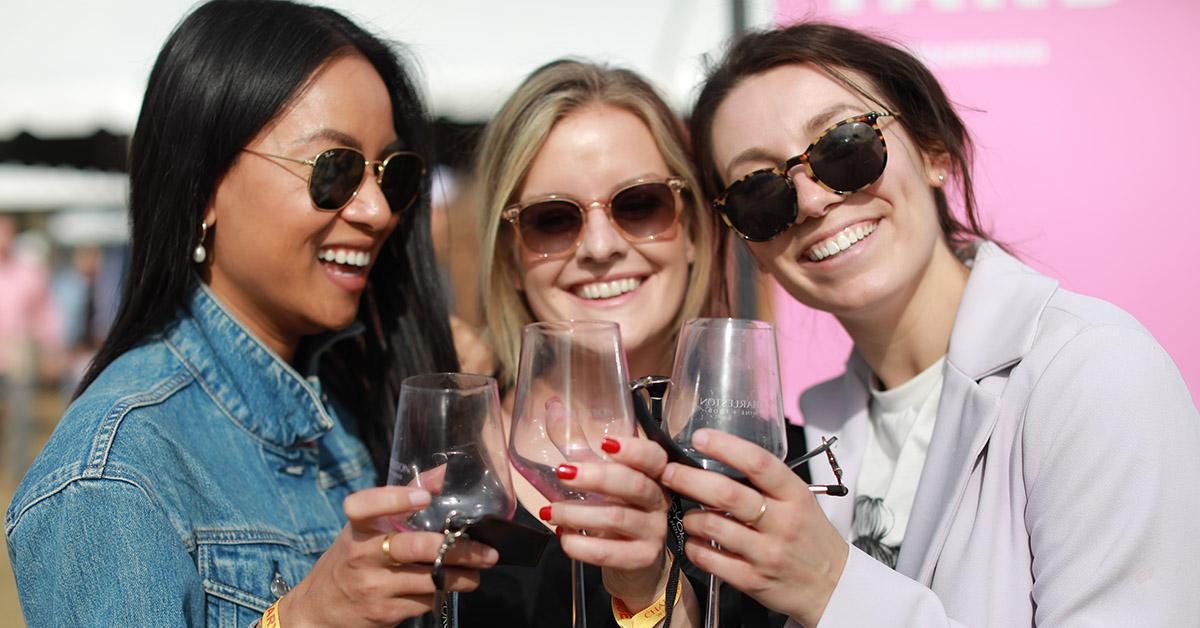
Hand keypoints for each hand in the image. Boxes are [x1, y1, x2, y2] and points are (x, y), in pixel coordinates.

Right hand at [279, 486, 499, 627]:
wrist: (319, 609)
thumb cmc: (352, 557)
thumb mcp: (366, 527)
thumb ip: (402, 499)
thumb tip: (443, 472)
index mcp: (356, 526)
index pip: (365, 506)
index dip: (394, 500)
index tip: (424, 498)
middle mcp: (362, 555)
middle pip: (415, 546)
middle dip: (459, 548)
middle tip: (487, 550)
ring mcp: (373, 586)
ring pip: (430, 578)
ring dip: (464, 574)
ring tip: (481, 567)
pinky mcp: (384, 613)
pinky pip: (426, 600)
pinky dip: (447, 591)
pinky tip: (459, 583)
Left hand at [542, 436, 671, 608]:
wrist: (632, 563)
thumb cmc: (614, 510)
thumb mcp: (597, 476)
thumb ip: (576, 444)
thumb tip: (553, 405)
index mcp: (652, 475)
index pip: (654, 457)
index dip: (634, 449)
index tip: (606, 443)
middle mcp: (659, 501)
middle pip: (635, 485)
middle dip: (597, 477)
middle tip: (562, 472)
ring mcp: (654, 531)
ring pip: (617, 518)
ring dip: (577, 513)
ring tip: (550, 511)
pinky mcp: (642, 558)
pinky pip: (610, 552)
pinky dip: (581, 545)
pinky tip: (564, 537)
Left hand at [659, 428, 847, 626]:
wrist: (833, 587)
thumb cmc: (810, 538)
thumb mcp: (801, 501)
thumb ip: (766, 482)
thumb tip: (720, 458)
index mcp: (795, 496)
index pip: (758, 463)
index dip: (725, 447)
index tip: (700, 437)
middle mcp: (782, 523)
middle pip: (727, 494)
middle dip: (690, 479)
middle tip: (669, 472)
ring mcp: (766, 554)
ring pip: (713, 527)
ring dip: (690, 517)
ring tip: (688, 513)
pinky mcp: (752, 581)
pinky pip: (710, 560)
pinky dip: (694, 547)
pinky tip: (695, 541)